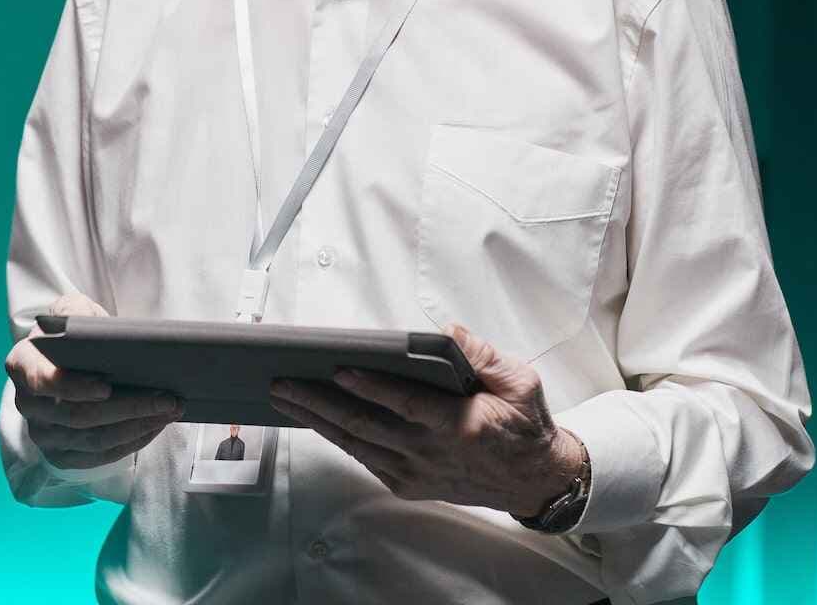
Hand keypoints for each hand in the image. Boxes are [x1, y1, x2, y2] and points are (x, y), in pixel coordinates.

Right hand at [6, 292, 183, 470]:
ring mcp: (42, 434)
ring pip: (93, 439)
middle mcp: (26, 404)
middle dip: (127, 408)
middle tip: (166, 398)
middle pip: (77, 416)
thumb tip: (91, 329)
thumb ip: (76, 311)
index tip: (106, 386)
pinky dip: (130, 443)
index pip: (42, 381)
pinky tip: (154, 426)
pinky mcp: (60, 455)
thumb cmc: (72, 335)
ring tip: (169, 410)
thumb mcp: (72, 310)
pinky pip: (98, 457)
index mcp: (22, 364)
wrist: (67, 360)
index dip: (72, 388)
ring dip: (136, 426)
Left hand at [268, 323, 585, 515]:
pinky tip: (314, 418)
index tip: (341, 369)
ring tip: (285, 396)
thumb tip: (448, 332)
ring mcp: (417, 473)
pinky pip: (365, 458)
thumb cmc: (523, 426)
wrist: (533, 480)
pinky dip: (336, 437)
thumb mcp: (521, 382)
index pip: (406, 405)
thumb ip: (484, 355)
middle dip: (319, 402)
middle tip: (284, 382)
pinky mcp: (408, 484)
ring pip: (356, 444)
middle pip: (365, 426)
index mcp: (461, 426)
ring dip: (316, 420)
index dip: (372, 388)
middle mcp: (432, 453)